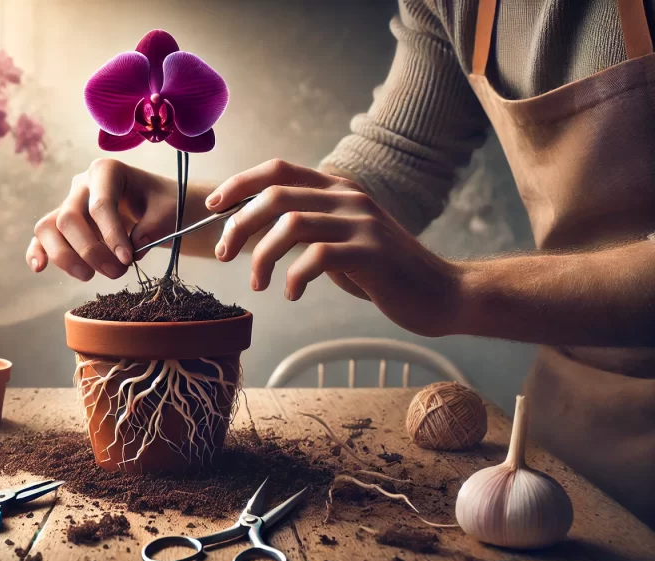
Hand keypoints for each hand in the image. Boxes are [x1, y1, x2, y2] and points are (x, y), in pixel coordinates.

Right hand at [27, 159, 178, 280]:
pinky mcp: (62, 225)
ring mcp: (68, 204)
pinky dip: (37, 252)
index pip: (100, 204)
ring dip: (65, 256)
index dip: (112, 235)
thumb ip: (155, 226)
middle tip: (117, 272)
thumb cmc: (162, 204)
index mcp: (107, 171)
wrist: (157, 206)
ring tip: (89, 276)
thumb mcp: (169, 210)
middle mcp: (81, 184)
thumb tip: (134, 246)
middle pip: (69, 218)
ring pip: (48, 228)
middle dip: (90, 251)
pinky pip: (41, 237)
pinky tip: (39, 268)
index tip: (128, 259)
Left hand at [208, 159, 462, 336]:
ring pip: (291, 226)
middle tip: (226, 256)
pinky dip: (294, 277)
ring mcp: (361, 224)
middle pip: (276, 196)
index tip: (213, 207)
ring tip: (259, 284)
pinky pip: (317, 258)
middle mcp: (348, 198)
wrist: (441, 293)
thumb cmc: (384, 272)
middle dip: (239, 225)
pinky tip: (292, 294)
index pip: (278, 171)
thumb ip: (310, 227)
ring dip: (262, 257)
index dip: (240, 184)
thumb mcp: (342, 239)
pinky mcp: (371, 254)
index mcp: (337, 189)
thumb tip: (259, 229)